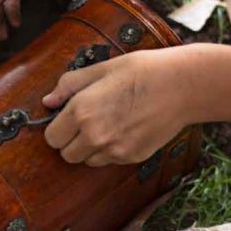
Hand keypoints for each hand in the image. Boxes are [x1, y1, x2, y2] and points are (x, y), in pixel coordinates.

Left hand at [42, 49, 189, 166]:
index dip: (57, 127)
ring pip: (87, 160)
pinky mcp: (132, 158)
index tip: (66, 118)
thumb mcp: (102, 68)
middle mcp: (95, 135)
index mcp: (82, 110)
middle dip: (70, 140)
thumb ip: (69, 85)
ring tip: (107, 124)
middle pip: (66, 155)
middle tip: (85, 122)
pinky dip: (110, 150)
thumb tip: (48, 101)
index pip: (51, 137)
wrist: (182, 85)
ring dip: (89, 148)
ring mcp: (114, 150)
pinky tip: (124, 128)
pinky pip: (109, 161)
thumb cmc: (143, 70)